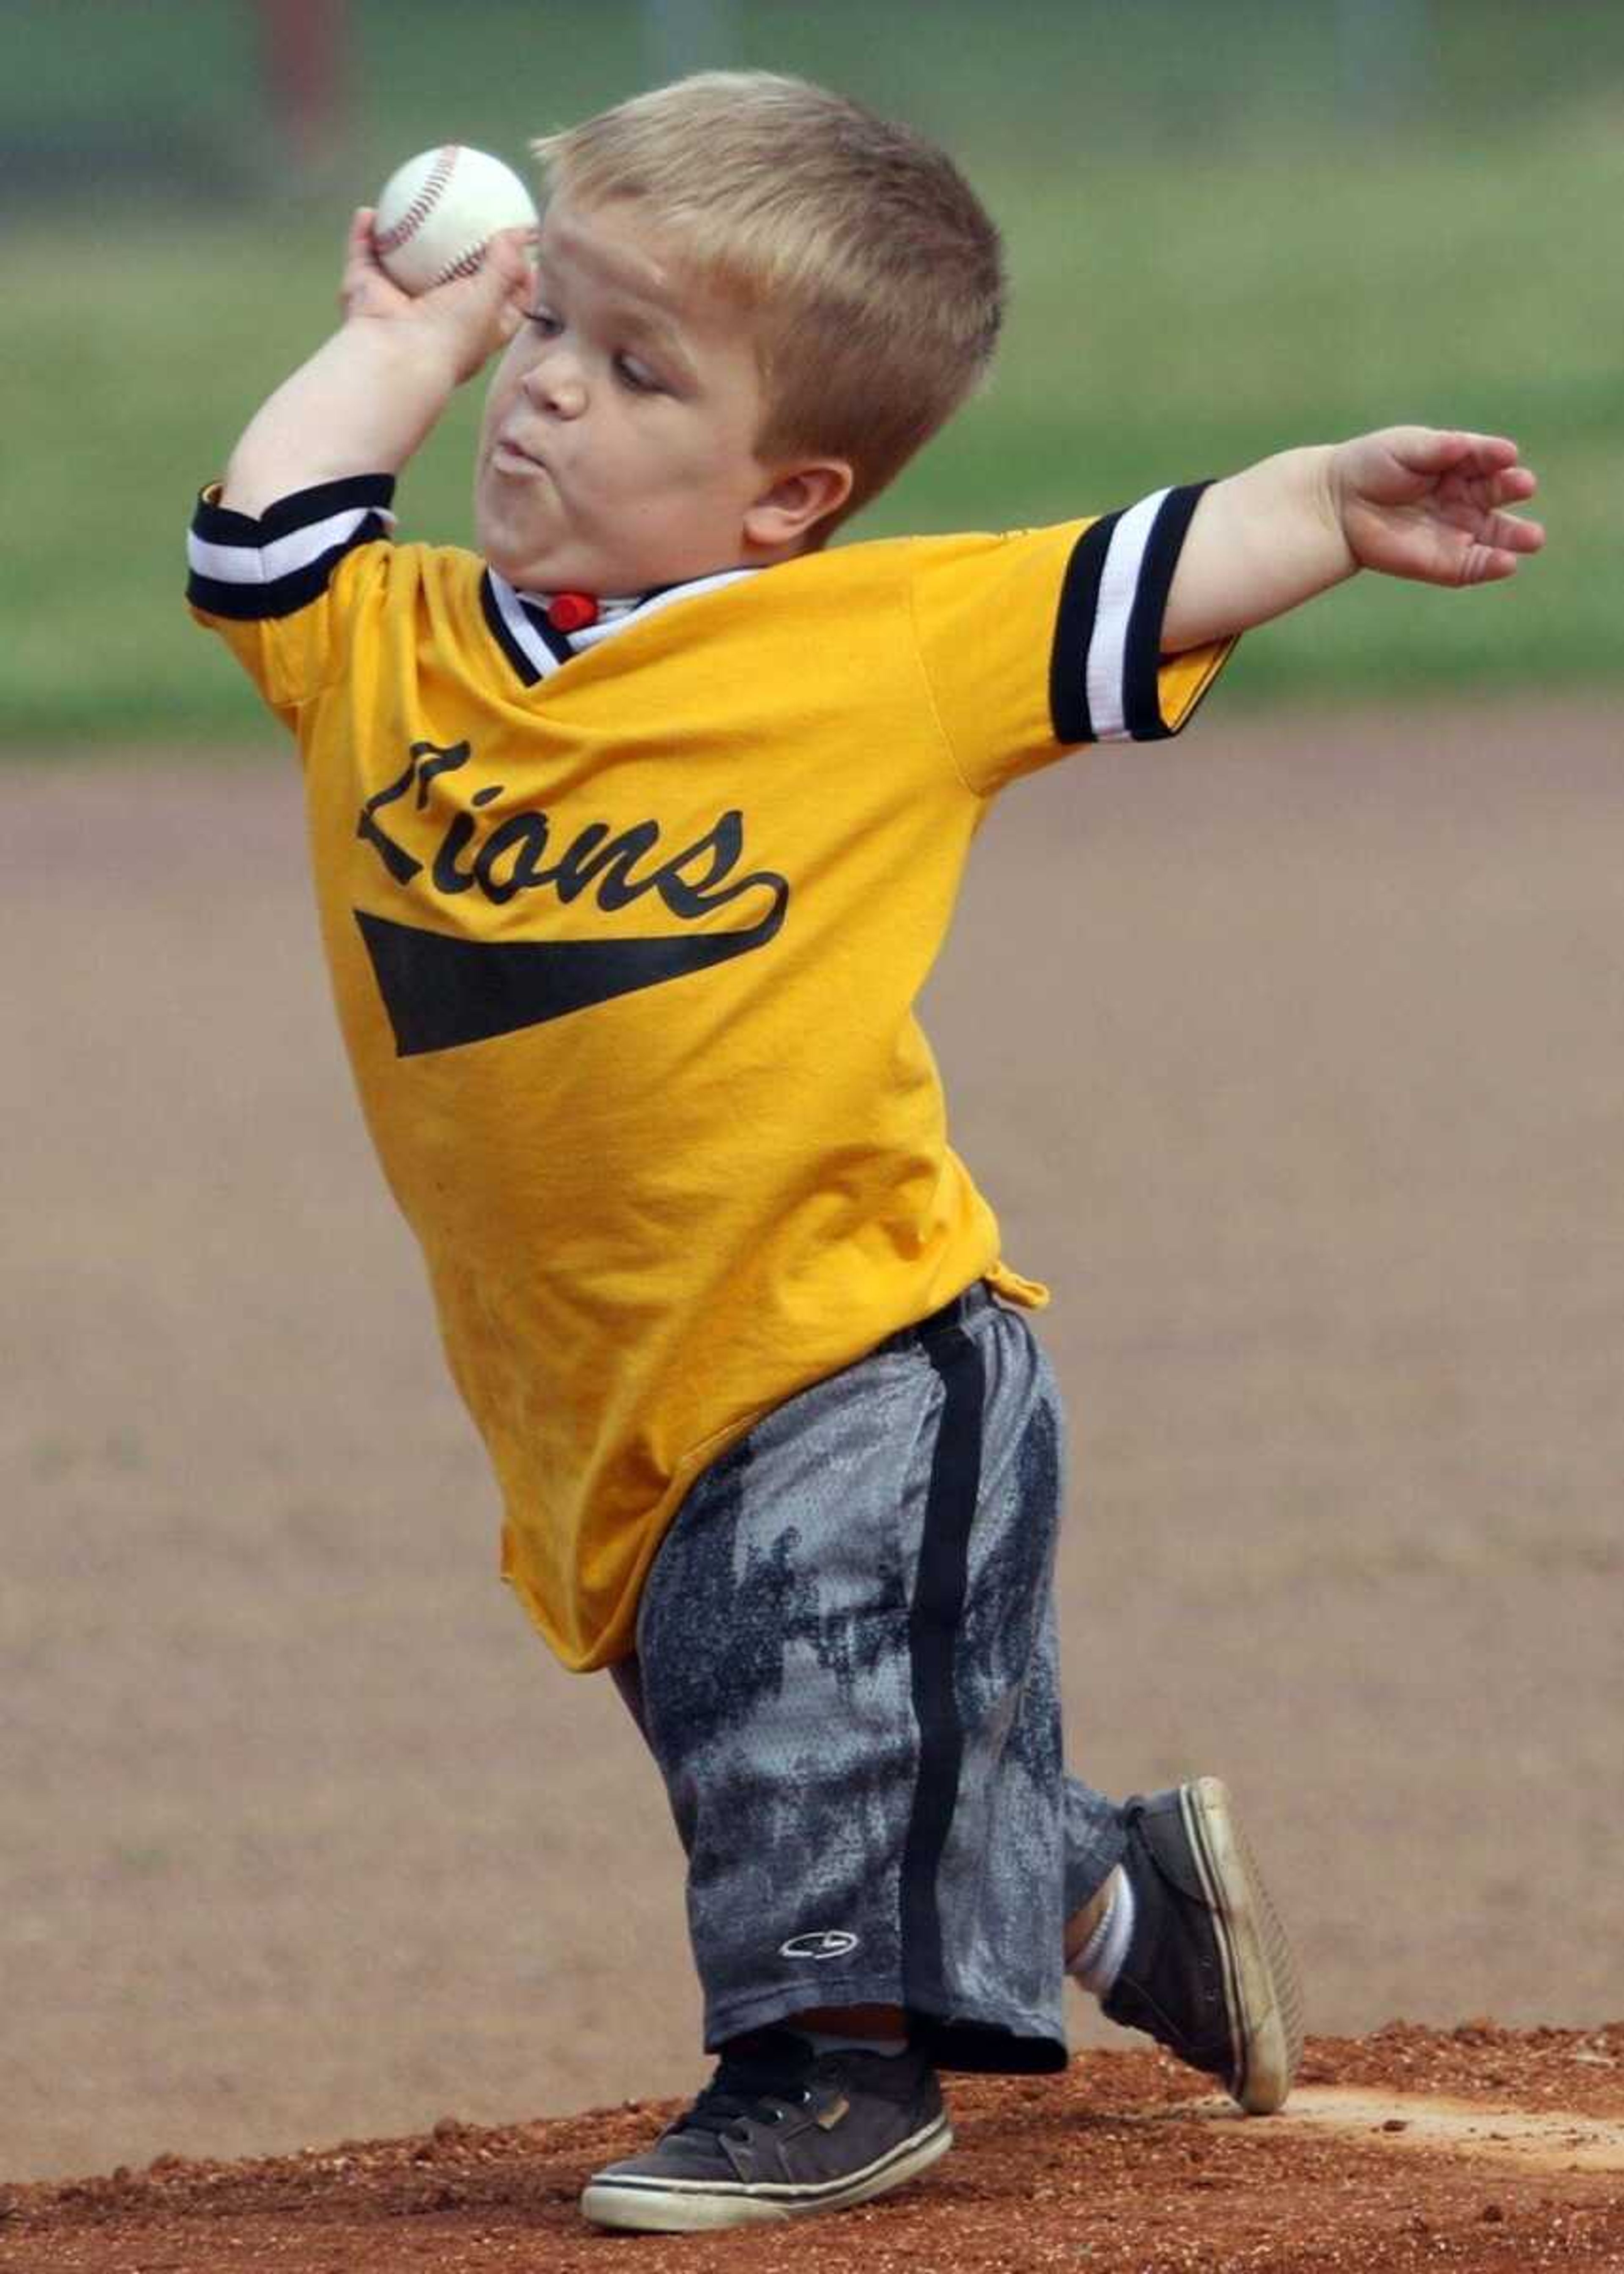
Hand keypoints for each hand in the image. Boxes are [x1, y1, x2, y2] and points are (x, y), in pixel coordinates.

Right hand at [338, 208, 535, 385]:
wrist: (398, 355)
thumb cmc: (451, 335)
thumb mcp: (490, 300)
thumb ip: (506, 267)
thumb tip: (520, 233)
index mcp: (473, 327)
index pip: (502, 301)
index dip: (515, 275)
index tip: (523, 246)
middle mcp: (435, 316)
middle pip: (451, 278)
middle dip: (458, 250)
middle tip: (469, 214)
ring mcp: (398, 304)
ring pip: (402, 264)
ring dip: (405, 238)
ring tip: (412, 203)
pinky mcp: (367, 293)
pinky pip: (363, 257)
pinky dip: (364, 236)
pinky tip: (369, 213)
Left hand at [1330, 427, 1544, 586]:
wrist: (1336, 505)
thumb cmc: (1371, 466)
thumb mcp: (1404, 448)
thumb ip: (1436, 449)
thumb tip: (1463, 446)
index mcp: (1461, 463)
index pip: (1487, 458)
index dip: (1496, 456)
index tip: (1504, 455)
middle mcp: (1465, 496)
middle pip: (1500, 495)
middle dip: (1515, 490)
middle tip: (1524, 486)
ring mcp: (1458, 530)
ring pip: (1495, 535)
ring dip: (1516, 537)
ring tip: (1533, 539)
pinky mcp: (1445, 563)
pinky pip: (1474, 566)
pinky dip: (1492, 566)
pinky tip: (1508, 563)